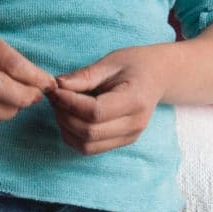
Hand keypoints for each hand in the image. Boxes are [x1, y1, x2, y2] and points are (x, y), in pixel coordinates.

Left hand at [46, 46, 168, 154]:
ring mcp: (129, 137)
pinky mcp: (121, 143)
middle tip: (55, 97)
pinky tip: (70, 118)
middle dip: (64, 116)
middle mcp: (135, 124)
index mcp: (135, 100)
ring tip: (61, 107)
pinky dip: (73, 136)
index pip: (95, 112)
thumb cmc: (134, 65)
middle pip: (89, 132)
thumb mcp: (111, 62)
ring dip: (66, 128)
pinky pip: (90, 149)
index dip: (70, 103)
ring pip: (86, 145)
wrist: (158, 77)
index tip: (55, 90)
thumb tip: (58, 85)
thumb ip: (85, 76)